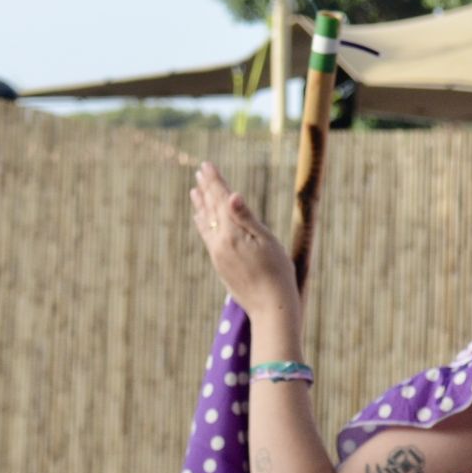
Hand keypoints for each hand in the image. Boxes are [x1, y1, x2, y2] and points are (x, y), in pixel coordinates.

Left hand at [190, 161, 299, 318]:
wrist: (270, 307)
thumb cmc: (277, 272)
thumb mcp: (267, 241)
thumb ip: (247, 217)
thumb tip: (231, 195)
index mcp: (232, 233)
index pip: (220, 200)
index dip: (214, 181)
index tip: (207, 165)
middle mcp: (219, 243)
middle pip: (210, 209)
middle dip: (206, 189)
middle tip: (199, 172)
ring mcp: (218, 255)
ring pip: (205, 223)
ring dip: (200, 205)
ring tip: (194, 191)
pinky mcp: (220, 264)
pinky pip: (206, 237)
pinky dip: (202, 223)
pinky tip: (201, 219)